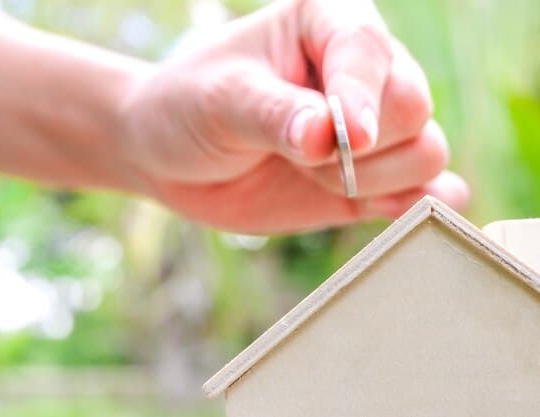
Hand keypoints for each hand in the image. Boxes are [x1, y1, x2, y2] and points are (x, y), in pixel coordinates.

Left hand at [122, 0, 468, 232]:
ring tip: (307, 172)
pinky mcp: (371, 178)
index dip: (358, 99)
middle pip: (411, 107)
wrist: (174, 159)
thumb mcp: (221, 100)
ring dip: (371, 179)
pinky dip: (417, 204)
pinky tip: (384, 207)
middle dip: (357, 148)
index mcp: (328, 25)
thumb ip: (275, 114)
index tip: (340, 140)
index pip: (370, 55)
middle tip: (297, 155)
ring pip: (425, 152)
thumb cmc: (189, 107)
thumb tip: (330, 138)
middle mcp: (360, 73)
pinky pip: (428, 189)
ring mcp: (370, 128)